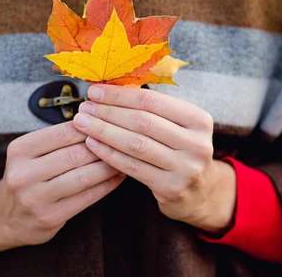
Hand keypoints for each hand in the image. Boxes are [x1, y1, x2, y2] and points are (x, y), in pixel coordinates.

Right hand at [0, 122, 124, 254]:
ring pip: (84, 177)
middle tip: (124, 139)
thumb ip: (57, 139)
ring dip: (109, 166)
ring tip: (125, 156)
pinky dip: (107, 185)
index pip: (63, 132)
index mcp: (20, 150)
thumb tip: (97, 119)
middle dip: (103, 146)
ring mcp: (35, 198)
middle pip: (75, 155)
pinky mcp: (49, 218)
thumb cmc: (27, 176)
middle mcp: (24, 174)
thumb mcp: (30, 152)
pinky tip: (119, 176)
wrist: (5, 217)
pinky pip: (87, 198)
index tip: (109, 122)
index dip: (90, 126)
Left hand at [72, 85, 235, 232]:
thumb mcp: (176, 126)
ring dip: (104, 132)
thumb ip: (150, 109)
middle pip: (143, 122)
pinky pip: (132, 166)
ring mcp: (186, 167)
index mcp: (199, 119)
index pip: (152, 101)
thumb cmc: (178, 150)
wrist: (199, 192)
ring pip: (136, 144)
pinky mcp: (171, 188)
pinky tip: (92, 144)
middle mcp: (197, 143)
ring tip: (82, 124)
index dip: (120, 95)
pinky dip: (109, 153)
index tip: (94, 91)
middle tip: (84, 108)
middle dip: (108, 113)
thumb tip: (107, 89)